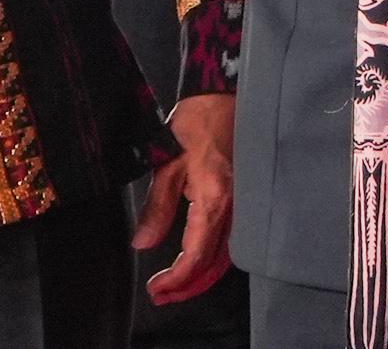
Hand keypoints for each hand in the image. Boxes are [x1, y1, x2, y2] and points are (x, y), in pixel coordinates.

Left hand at [137, 95, 235, 305]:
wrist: (226, 93)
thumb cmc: (197, 121)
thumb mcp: (169, 162)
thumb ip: (158, 206)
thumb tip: (143, 244)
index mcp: (215, 198)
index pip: (196, 256)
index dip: (176, 279)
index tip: (155, 289)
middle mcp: (234, 206)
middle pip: (214, 264)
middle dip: (188, 286)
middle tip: (161, 295)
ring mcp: (243, 202)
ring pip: (225, 255)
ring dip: (201, 276)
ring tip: (175, 285)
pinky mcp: (244, 196)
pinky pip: (231, 238)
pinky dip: (213, 257)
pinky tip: (197, 259)